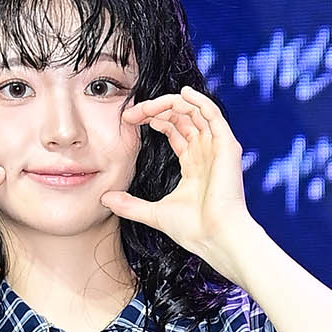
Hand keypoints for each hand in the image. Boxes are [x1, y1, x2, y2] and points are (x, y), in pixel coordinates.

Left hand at [100, 85, 252, 269]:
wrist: (216, 238)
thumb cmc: (194, 230)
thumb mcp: (154, 214)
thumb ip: (130, 205)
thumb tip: (105, 199)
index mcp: (193, 163)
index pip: (174, 130)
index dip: (153, 120)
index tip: (130, 120)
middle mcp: (206, 152)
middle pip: (182, 117)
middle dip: (157, 110)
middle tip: (133, 113)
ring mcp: (217, 148)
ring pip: (195, 111)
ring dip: (171, 103)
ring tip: (149, 105)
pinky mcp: (227, 146)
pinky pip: (213, 114)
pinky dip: (199, 101)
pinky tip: (182, 93)